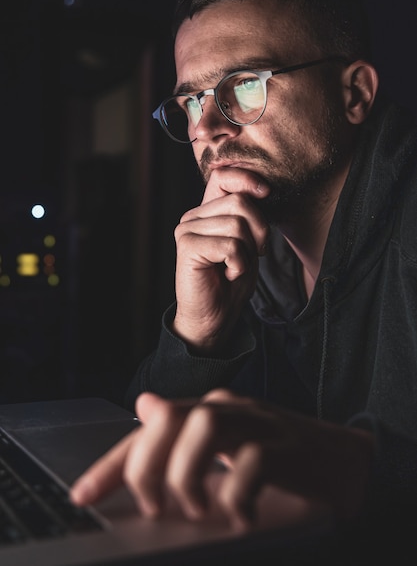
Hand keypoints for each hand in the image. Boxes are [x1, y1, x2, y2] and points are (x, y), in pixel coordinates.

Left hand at [70, 389, 373, 529]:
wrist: (347, 461)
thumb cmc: (280, 458)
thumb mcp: (226, 445)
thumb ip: (185, 432)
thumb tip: (144, 406)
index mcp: (209, 408)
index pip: (148, 428)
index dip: (112, 463)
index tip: (83, 496)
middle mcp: (229, 408)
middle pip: (169, 418)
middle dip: (146, 466)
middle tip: (153, 506)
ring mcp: (259, 423)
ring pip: (204, 426)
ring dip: (188, 476)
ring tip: (196, 510)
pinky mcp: (287, 447)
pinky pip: (250, 462)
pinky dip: (235, 495)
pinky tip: (239, 515)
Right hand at [172, 167, 269, 352]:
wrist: (214, 317)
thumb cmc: (231, 281)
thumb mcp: (248, 242)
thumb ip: (249, 216)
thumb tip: (261, 189)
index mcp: (207, 211)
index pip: (224, 177)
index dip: (247, 178)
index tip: (265, 193)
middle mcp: (193, 216)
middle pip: (240, 202)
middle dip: (258, 230)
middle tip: (252, 254)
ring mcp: (187, 229)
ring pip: (237, 224)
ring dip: (247, 252)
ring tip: (235, 267)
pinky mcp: (187, 246)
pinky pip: (230, 245)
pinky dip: (238, 264)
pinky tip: (227, 274)